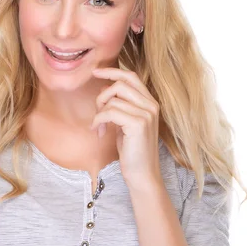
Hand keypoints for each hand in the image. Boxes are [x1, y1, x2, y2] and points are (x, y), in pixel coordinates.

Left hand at [90, 67, 161, 188]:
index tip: (95, 72)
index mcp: (150, 103)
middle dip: (102, 96)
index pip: (131, 76)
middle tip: (97, 113)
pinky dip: (98, 120)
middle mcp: (151, 105)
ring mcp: (146, 114)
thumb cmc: (132, 150)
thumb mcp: (124, 123)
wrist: (142, 174)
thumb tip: (104, 89)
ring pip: (113, 98)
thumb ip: (119, 105)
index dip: (112, 71)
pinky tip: (98, 132)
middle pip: (120, 84)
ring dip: (99, 112)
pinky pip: (109, 112)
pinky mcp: (138, 124)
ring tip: (98, 127)